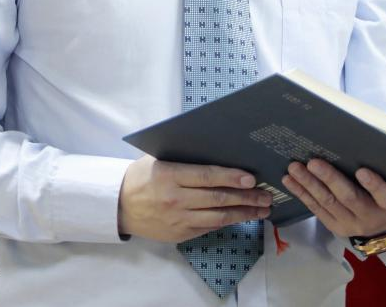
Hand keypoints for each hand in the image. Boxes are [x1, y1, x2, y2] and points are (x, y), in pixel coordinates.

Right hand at [117, 155, 272, 242]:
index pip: (207, 176)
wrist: (119, 206)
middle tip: (266, 195)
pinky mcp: (180, 234)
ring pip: (218, 217)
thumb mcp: (158, 159)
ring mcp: (178, 220)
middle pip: (218, 199)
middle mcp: (175, 199)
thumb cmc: (141, 176)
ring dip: (243, 213)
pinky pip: (209, 228)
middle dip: (246, 197)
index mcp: (169, 176)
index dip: (231, 177)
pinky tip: (242, 217)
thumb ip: (185, 157)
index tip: (251, 178)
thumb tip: (219, 150)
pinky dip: (227, 222)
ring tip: (262, 209)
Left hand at [282, 159, 385, 238]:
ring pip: (328, 204)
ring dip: (309, 185)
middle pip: (348, 198)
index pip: (384, 195)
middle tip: (313, 161)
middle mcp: (370, 217)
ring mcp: (350, 224)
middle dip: (329, 180)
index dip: (374, 185)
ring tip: (294, 168)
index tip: (362, 170)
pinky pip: (316, 210)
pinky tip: (289, 180)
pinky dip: (302, 194)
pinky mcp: (334, 226)